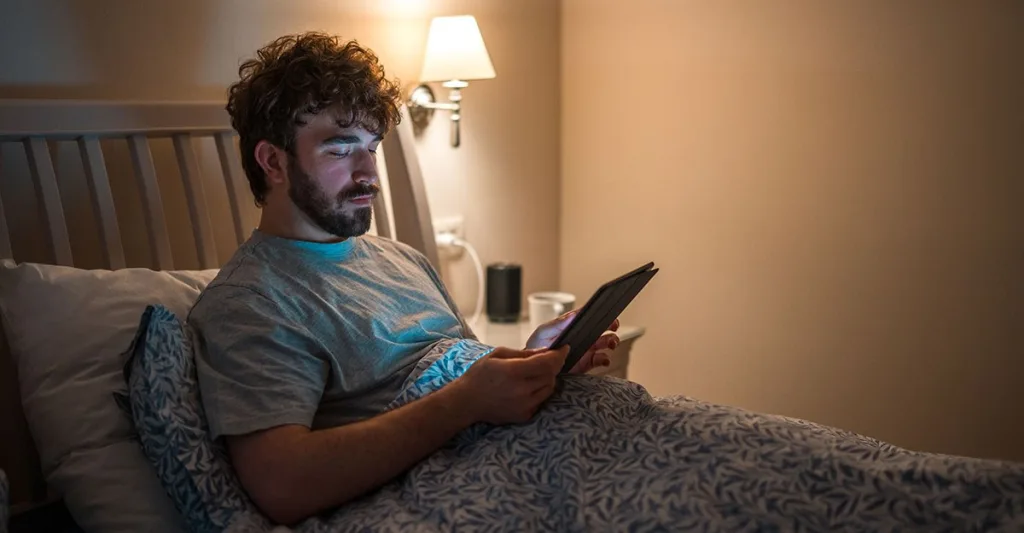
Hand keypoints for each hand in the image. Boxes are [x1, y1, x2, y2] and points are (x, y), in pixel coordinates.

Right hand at [453, 345, 568, 424]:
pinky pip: (541, 400)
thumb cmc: (480, 374)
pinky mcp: (524, 416)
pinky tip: (526, 388)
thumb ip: (523, 353)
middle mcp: (521, 390)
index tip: (565, 348)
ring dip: (548, 378)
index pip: (547, 362)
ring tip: (534, 373)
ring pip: (549, 388)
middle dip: (552, 365)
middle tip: (547, 359)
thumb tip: (545, 351)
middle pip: (551, 375)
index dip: (559, 354)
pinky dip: (539, 391)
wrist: (466, 402)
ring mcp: (524, 405)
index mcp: (513, 371)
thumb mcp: (498, 354)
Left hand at [524, 310, 619, 373]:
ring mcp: (587, 349)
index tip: (608, 311)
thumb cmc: (537, 346)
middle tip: (613, 326)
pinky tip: (603, 359)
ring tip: (610, 343)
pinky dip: (606, 359)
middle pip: (603, 327)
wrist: (535, 368)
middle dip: (612, 325)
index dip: (601, 311)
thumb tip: (575, 315)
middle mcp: (583, 335)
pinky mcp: (587, 363)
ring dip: (612, 341)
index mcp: (574, 324)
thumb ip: (560, 324)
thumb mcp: (545, 331)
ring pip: (606, 342)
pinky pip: (602, 360)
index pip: (590, 314)